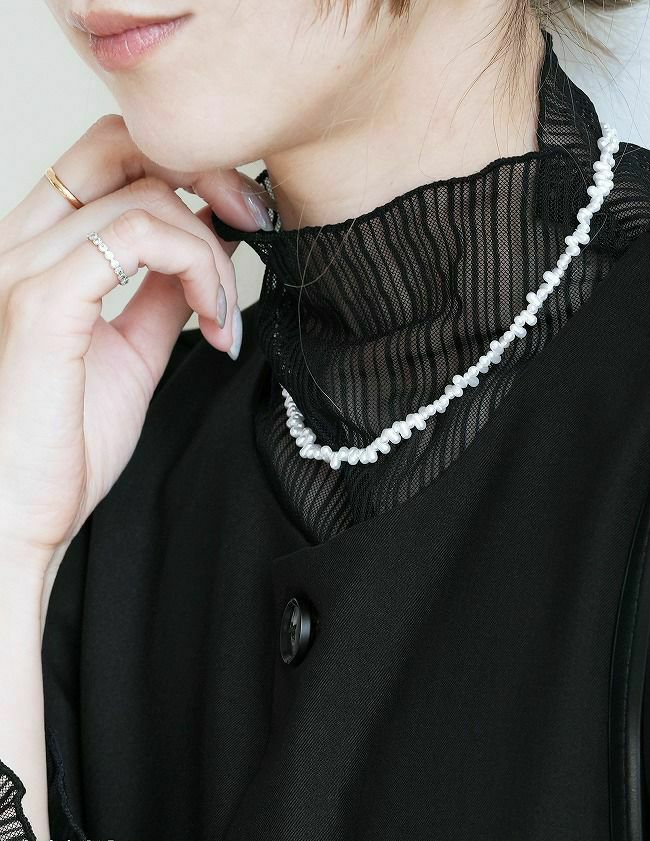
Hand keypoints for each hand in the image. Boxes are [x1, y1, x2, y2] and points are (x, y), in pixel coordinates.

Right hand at [0, 114, 270, 574]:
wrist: (19, 513)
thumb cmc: (61, 444)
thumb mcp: (130, 353)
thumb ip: (160, 297)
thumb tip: (204, 252)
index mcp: (38, 251)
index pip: (109, 159)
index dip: (186, 172)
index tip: (241, 220)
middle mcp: (22, 244)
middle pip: (121, 147)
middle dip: (207, 175)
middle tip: (255, 226)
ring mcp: (25, 268)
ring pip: (148, 201)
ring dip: (212, 255)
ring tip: (225, 317)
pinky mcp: (43, 304)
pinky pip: (138, 239)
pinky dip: (196, 268)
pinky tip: (214, 323)